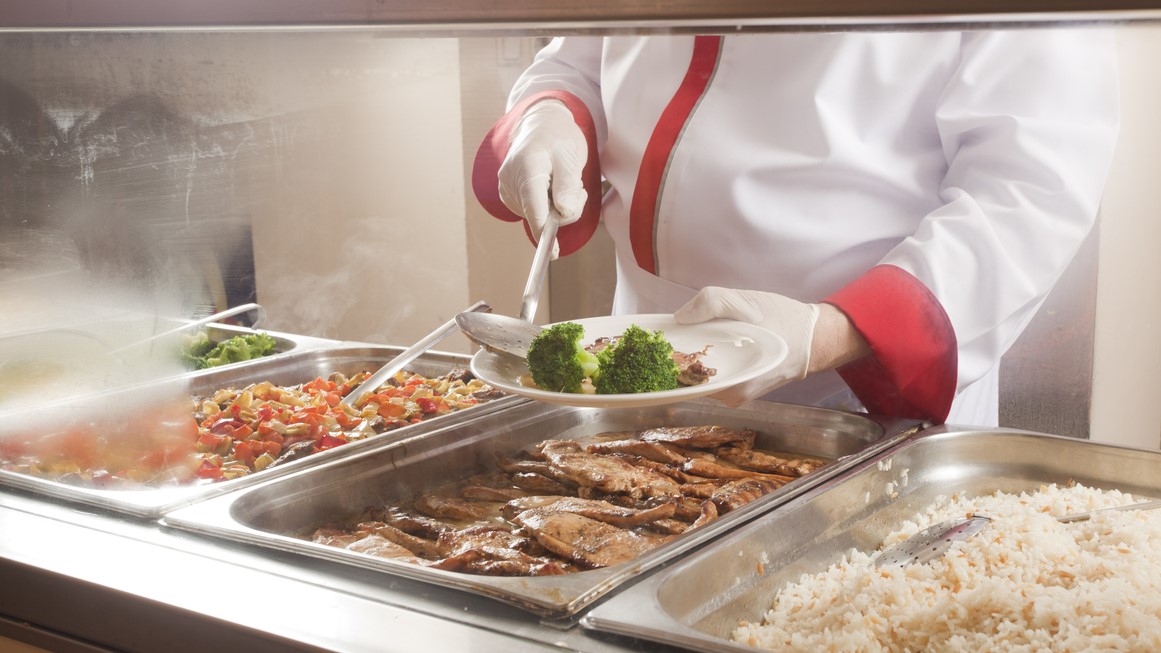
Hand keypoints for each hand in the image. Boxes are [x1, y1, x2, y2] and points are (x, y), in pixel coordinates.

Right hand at [498, 100, 587, 258]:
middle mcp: (511, 182)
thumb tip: (564, 213)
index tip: (553, 253)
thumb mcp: (570, 155)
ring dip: (557, 207)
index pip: (535, 208)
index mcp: (527, 169)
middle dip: (564, 209)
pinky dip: (548, 206)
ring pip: (539, 216)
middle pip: (541, 216)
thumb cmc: (558, 137)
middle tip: (576, 187)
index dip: (544, 232)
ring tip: (561, 181)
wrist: (541, 125)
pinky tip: (550, 186)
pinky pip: (534, 212)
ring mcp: (508, 190)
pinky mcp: (510, 196)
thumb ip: (567, 185)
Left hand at [676, 287, 870, 405]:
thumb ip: (713, 304)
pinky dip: (699, 358)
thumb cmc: (784, 320)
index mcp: (732, 384)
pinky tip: (695, 342)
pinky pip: (708, 373)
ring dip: (684, 357)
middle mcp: (730, 395)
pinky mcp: (736, 385)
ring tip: (675, 338)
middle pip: (685, 379)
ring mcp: (733, 392)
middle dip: (670, 358)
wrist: (815, 336)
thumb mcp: (747, 302)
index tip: (648, 346)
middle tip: (658, 337)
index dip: (662, 360)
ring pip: (695, 376)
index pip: (682, 378)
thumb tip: (681, 317)